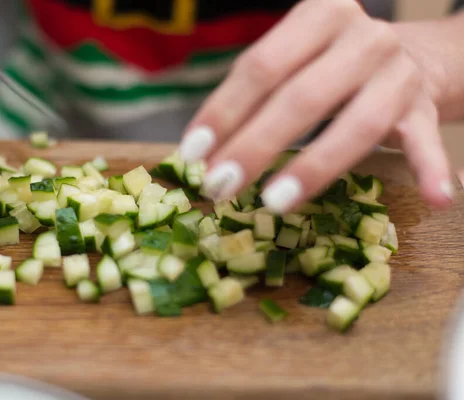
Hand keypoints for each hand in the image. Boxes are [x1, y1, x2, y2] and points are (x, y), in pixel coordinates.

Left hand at [179, 0, 451, 213]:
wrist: (413, 55)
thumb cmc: (333, 64)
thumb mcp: (296, 60)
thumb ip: (256, 96)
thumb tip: (204, 152)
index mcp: (319, 16)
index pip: (261, 66)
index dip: (224, 111)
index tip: (193, 153)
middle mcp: (362, 38)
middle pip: (302, 97)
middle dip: (255, 146)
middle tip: (220, 186)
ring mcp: (397, 73)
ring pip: (356, 124)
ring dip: (314, 167)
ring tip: (277, 203)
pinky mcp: (424, 107)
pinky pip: (425, 140)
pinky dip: (431, 170)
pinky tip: (434, 199)